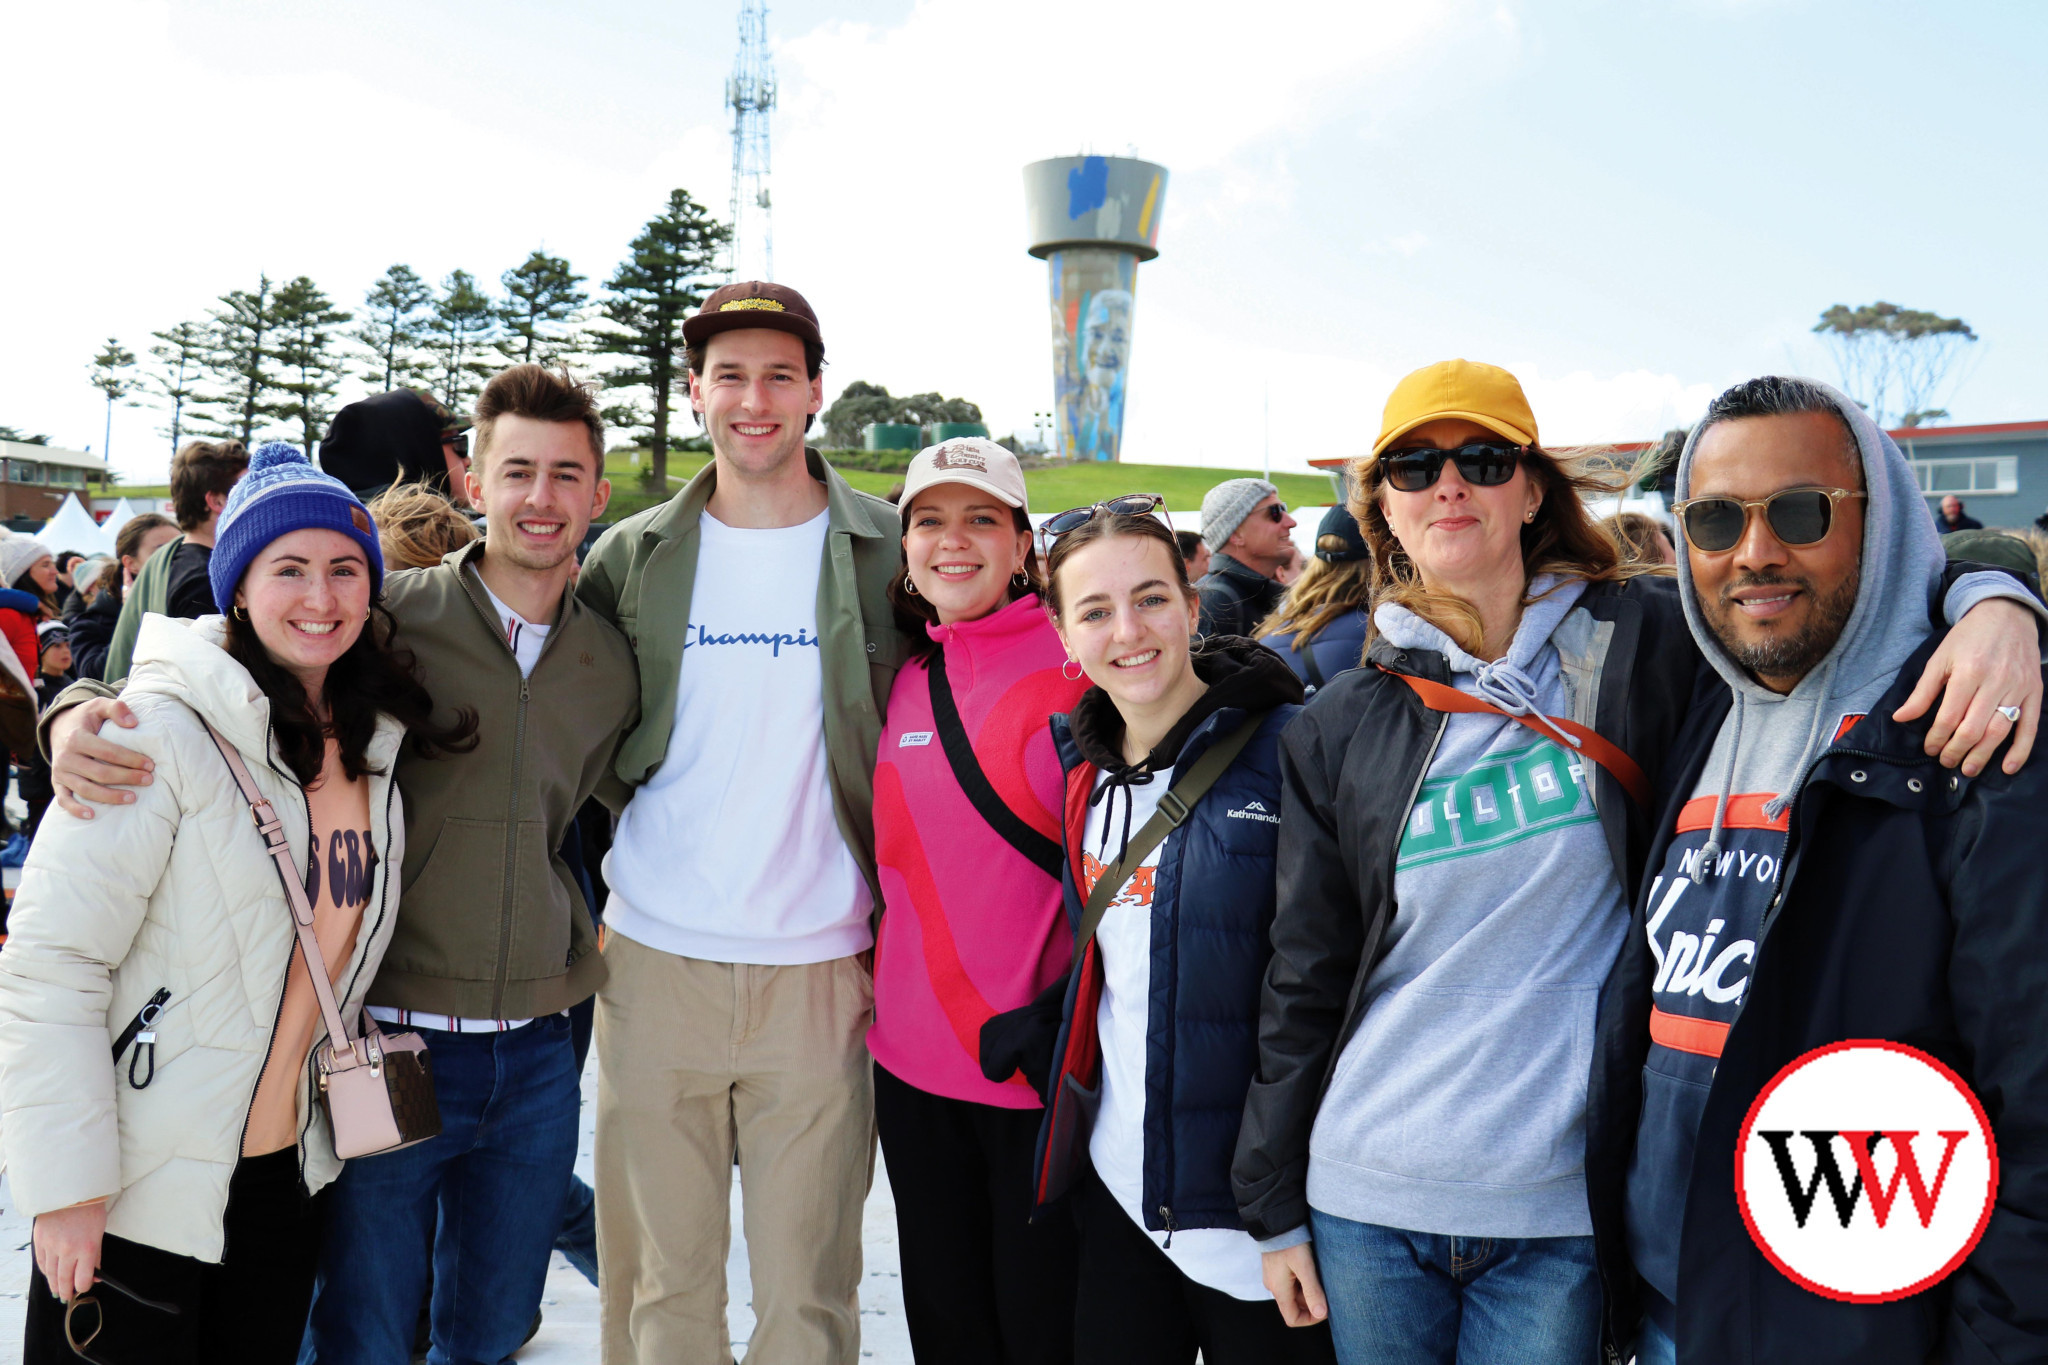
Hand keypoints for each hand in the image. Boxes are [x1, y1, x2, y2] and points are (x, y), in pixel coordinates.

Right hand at [33, 1201, 106, 1302]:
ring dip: (54, 1284)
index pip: (83, 1280)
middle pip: (65, 1280)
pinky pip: (42, 1263)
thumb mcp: (99, 1233)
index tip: (83, 1287)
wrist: (71, 1192)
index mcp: (87, 1248)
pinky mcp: (40, 1241)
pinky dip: (46, 1271)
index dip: (83, 1287)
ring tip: (57, 1290)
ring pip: (51, 1274)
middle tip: (66, 1297)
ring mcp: (52, 1246)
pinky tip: (49, 1275)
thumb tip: (95, 1275)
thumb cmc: (89, 1211)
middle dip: (66, 1292)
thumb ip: (96, 1256)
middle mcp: (68, 1250)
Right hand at [51, 697, 150, 819]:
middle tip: (149, 780)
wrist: (60, 727)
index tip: (150, 765)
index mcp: (77, 738)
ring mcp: (60, 772)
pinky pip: (63, 799)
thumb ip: (116, 708)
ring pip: (85, 789)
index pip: (108, 752)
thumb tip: (133, 723)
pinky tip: (92, 815)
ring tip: (133, 798)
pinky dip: (75, 809)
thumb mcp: (99, 706)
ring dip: (109, 796)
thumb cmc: (87, 718)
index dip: (130, 759)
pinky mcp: (57, 782)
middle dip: (126, 778)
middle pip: (100, 773)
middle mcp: (66, 757)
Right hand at [1262, 1242, 1327, 1326]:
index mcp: (1279, 1290)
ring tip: (1320, 1276)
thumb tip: (1321, 1314)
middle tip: (1326, 1290)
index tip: (1324, 1309)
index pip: (1292, 1318)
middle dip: (1311, 1302)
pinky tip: (1311, 1268)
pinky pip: (1290, 1282)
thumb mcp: (1304, 1267)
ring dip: (1308, 1290)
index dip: (1310, 1319)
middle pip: (1294, 1306)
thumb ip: (1312, 1291)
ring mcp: (1273, 1276)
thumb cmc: (1290, 1243)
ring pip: (1293, 1293)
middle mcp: (1274, 1286)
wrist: (1276, 1221)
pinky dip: (1302, 1280)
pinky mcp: (1275, 1267)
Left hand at [1893, 599, 2042, 776]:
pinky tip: (2007, 767)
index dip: (1937, 737)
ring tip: (1967, 769)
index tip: (1930, 748)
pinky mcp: (2034, 692)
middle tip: (1946, 762)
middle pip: (1974, 728)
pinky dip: (2020, 750)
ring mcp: (2018, 688)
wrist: (2006, 615)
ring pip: (2000, 731)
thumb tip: (1900, 718)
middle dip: (1957, 750)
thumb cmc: (1968, 638)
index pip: (1949, 716)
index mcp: (1968, 672)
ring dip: (1983, 755)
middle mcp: (1995, 682)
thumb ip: (1923, 691)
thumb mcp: (1940, 659)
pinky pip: (2030, 726)